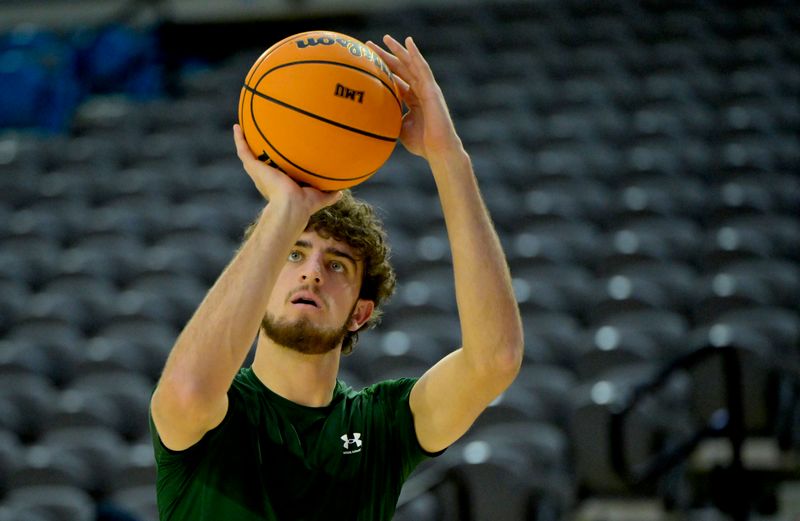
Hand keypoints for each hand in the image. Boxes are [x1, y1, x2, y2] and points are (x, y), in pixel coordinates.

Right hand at [233, 124, 340, 215]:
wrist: (292, 206)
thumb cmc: (305, 205)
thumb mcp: (320, 196)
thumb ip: (330, 194)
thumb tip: (342, 192)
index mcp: (280, 183)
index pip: (277, 170)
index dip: (276, 163)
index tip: (278, 153)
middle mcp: (267, 177)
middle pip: (261, 162)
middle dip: (259, 151)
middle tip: (258, 137)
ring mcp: (259, 172)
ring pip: (248, 155)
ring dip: (244, 141)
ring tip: (241, 128)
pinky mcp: (254, 168)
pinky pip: (243, 150)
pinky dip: (239, 138)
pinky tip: (237, 126)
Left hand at [367, 35, 463, 161]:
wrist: (437, 150)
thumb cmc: (421, 143)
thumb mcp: (399, 127)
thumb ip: (390, 116)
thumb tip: (374, 113)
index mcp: (413, 99)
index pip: (396, 79)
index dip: (383, 69)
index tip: (367, 61)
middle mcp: (420, 90)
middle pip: (401, 68)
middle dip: (386, 56)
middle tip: (369, 45)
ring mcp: (427, 88)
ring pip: (411, 64)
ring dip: (398, 50)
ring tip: (385, 38)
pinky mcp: (432, 89)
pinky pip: (423, 68)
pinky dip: (416, 54)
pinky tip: (408, 42)